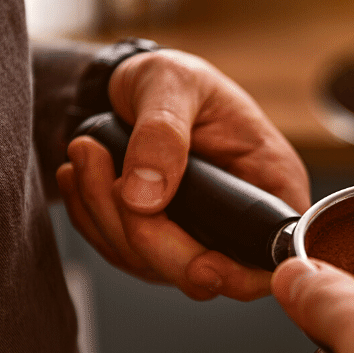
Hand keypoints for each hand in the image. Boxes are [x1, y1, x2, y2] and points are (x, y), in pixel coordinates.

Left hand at [57, 50, 309, 300]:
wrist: (133, 83)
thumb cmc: (172, 77)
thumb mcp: (172, 83)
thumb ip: (163, 134)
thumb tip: (145, 196)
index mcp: (270, 182)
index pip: (272, 257)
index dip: (241, 275)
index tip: (201, 265)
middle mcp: (239, 220)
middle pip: (207, 275)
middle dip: (149, 237)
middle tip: (112, 179)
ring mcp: (199, 236)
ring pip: (154, 267)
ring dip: (108, 218)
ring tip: (85, 151)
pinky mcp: (160, 240)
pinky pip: (122, 254)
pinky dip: (93, 219)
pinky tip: (81, 175)